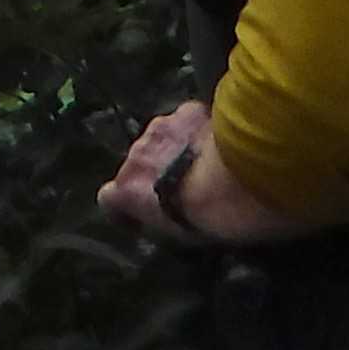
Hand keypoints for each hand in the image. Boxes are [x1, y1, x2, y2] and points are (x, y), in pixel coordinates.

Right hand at [99, 101, 211, 242]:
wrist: (240, 180)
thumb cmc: (211, 219)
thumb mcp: (181, 237)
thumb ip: (162, 222)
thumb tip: (166, 220)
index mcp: (127, 192)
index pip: (109, 198)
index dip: (125, 206)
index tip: (144, 214)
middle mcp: (135, 157)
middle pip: (139, 165)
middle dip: (157, 174)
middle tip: (185, 188)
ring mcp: (159, 130)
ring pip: (161, 141)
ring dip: (176, 151)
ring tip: (207, 164)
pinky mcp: (188, 112)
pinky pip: (187, 121)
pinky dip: (197, 131)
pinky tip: (220, 143)